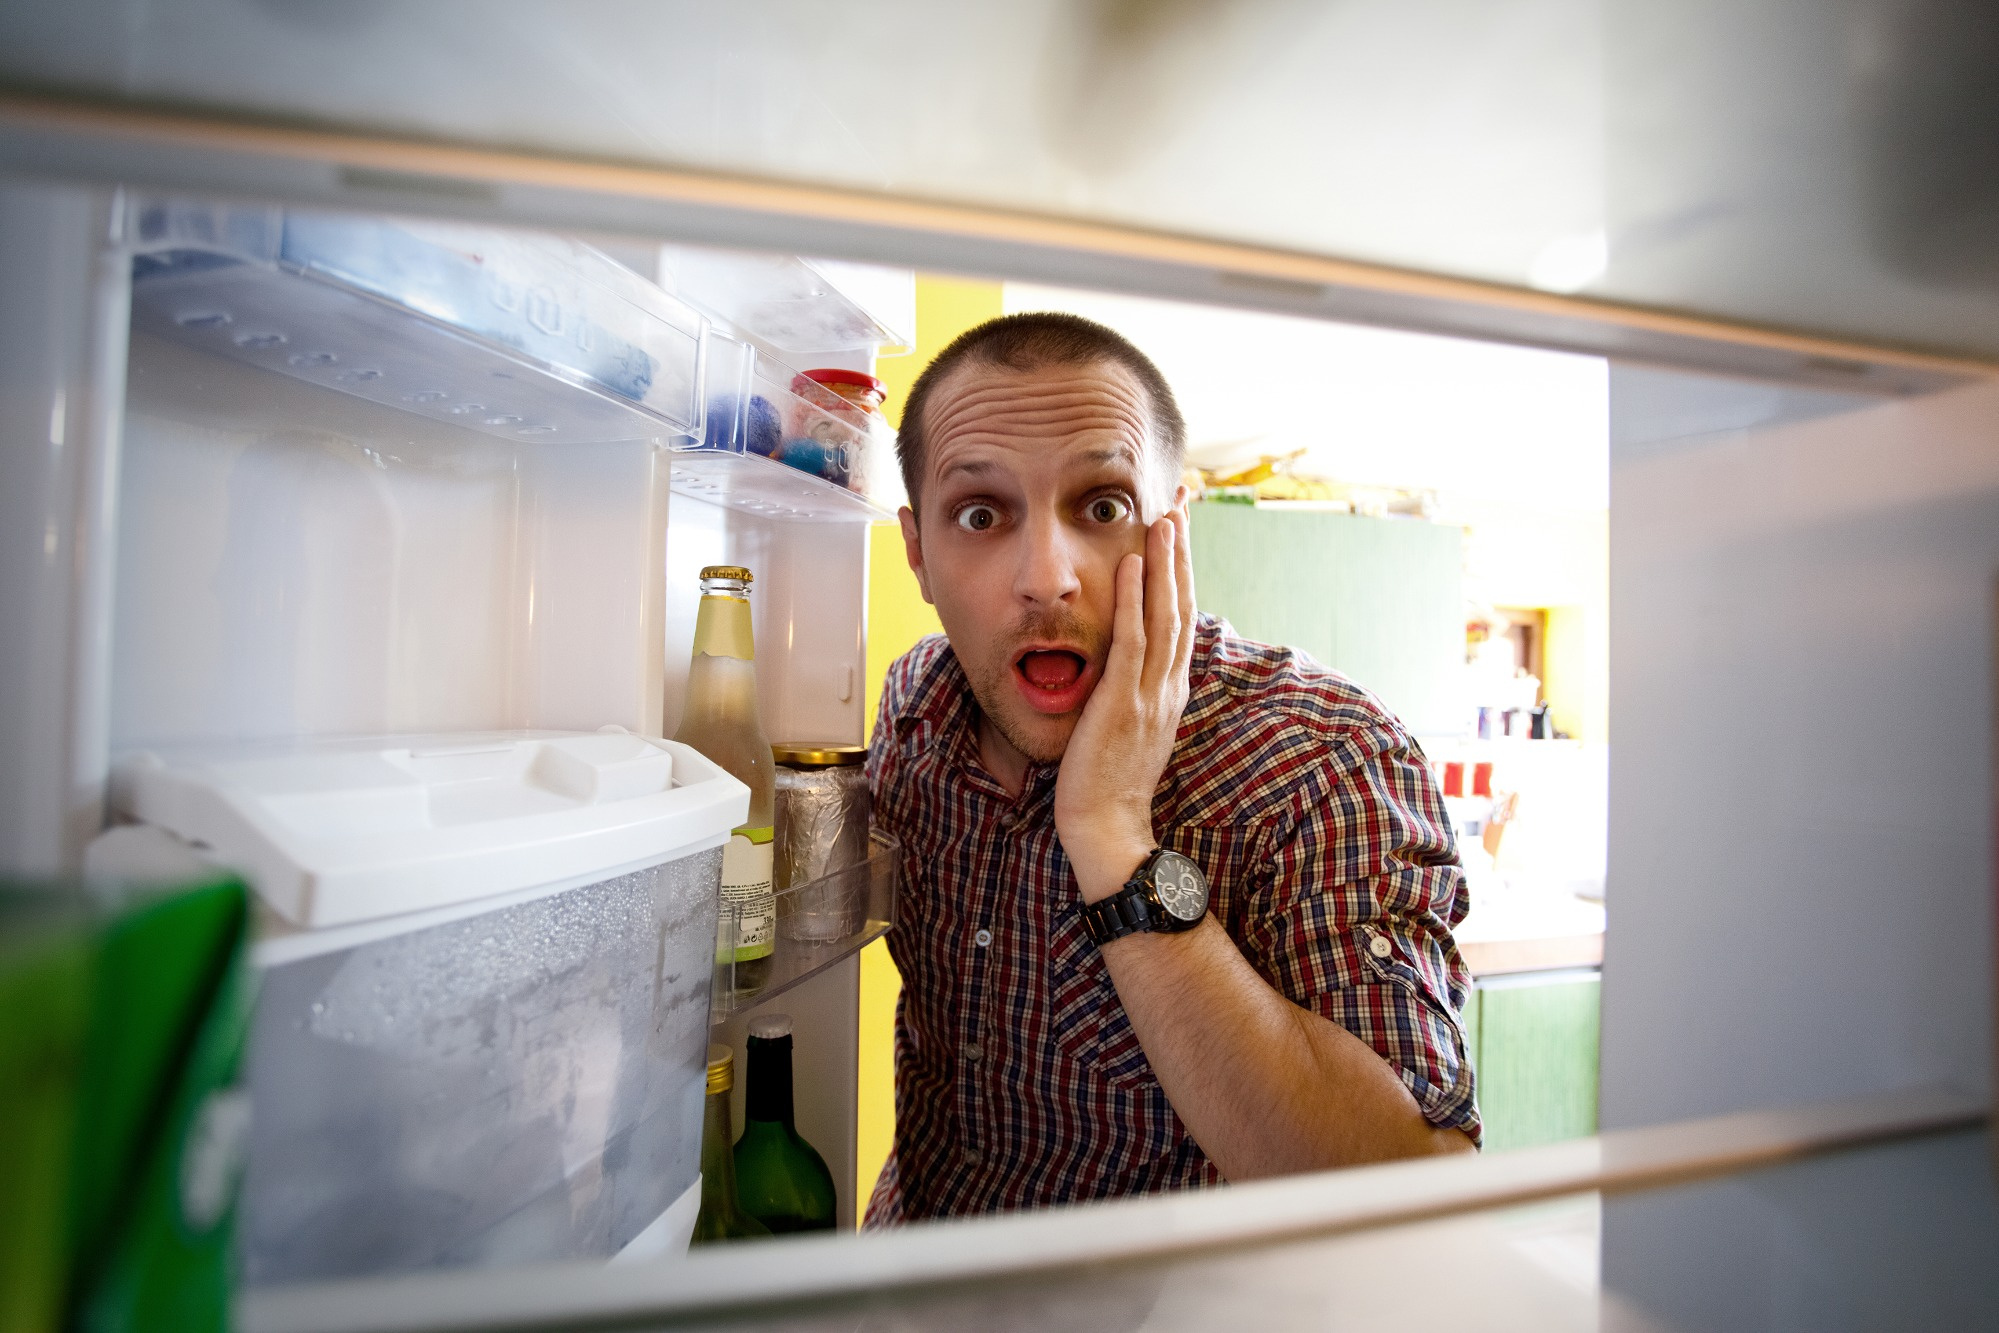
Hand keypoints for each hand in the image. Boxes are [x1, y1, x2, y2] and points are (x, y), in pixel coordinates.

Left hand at [1055, 500, 1196, 901]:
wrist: (1108, 830)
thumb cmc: (1109, 784)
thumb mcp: (1129, 728)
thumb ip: (1133, 692)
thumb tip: (1123, 662)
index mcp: (1169, 689)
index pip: (1181, 616)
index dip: (1182, 569)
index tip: (1180, 529)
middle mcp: (1168, 685)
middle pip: (1182, 602)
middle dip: (1183, 550)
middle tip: (1183, 501)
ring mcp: (1149, 693)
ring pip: (1164, 613)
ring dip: (1165, 561)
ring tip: (1165, 515)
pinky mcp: (1123, 703)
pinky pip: (1131, 640)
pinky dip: (1133, 598)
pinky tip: (1131, 562)